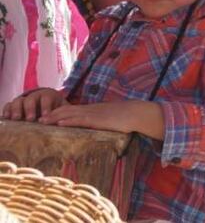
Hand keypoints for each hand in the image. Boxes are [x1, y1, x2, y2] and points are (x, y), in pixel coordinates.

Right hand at [2, 88, 65, 120]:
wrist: (46, 107)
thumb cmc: (56, 110)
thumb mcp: (62, 110)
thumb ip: (62, 114)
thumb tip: (64, 122)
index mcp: (48, 96)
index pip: (46, 98)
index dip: (46, 106)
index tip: (46, 116)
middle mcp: (34, 96)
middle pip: (31, 99)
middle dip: (30, 108)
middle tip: (30, 119)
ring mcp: (23, 101)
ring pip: (18, 101)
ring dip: (17, 109)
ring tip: (17, 118)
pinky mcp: (14, 107)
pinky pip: (8, 105)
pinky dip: (7, 110)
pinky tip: (7, 117)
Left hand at [41, 100, 163, 137]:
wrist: (137, 113)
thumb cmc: (126, 117)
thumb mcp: (111, 118)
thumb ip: (102, 121)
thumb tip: (97, 127)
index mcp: (93, 109)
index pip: (71, 108)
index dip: (58, 111)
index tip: (46, 116)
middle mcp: (90, 110)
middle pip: (66, 109)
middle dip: (51, 113)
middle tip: (37, 119)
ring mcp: (93, 114)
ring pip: (70, 114)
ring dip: (55, 117)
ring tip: (42, 121)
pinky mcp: (97, 120)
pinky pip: (80, 120)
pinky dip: (68, 121)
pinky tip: (60, 123)